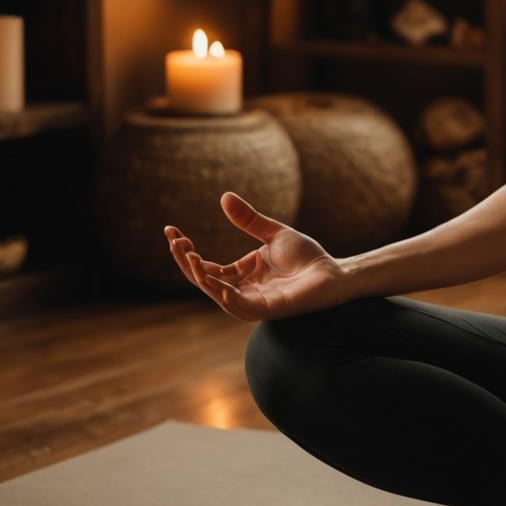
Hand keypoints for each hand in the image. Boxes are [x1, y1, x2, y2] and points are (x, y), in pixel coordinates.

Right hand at [163, 191, 348, 322]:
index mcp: (242, 274)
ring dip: (202, 277)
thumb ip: (248, 220)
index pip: (205, 266)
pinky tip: (215, 281)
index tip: (170, 230)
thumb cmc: (307, 256)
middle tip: (176, 241)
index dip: (186, 251)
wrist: (334, 271)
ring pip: (218, 294)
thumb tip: (224, 197)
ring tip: (192, 257)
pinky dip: (226, 296)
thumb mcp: (273, 233)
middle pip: (205, 280)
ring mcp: (254, 301)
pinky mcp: (269, 309)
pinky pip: (241, 307)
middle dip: (187, 262)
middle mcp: (243, 290)